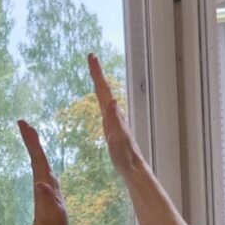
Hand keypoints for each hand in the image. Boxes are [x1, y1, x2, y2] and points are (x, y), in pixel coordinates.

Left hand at [17, 119, 66, 224]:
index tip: (24, 126)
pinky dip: (40, 157)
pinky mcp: (48, 188)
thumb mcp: (53, 213)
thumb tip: (40, 183)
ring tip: (30, 132)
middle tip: (22, 122)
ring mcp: (45, 184)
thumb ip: (48, 199)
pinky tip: (39, 154)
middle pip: (36, 155)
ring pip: (38, 160)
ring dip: (34, 146)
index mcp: (44, 182)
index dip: (32, 142)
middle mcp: (43, 180)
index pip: (37, 157)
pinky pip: (43, 168)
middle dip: (30, 139)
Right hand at [88, 53, 144, 177]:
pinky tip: (102, 101)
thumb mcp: (118, 139)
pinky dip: (102, 98)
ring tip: (94, 72)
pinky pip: (105, 107)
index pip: (104, 89)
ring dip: (100, 83)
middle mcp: (114, 114)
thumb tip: (113, 101)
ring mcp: (113, 120)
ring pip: (105, 96)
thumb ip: (115, 120)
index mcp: (113, 114)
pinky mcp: (112, 128)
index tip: (91, 56)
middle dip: (97, 72)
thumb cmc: (125, 157)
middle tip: (91, 57)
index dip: (97, 73)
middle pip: (104, 89)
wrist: (133, 168)